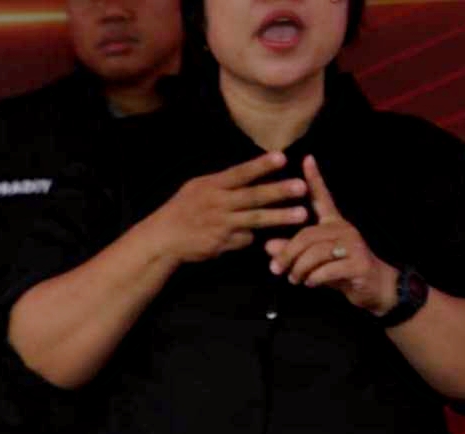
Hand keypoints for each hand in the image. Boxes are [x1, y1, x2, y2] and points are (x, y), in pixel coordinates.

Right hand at [146, 152, 307, 263]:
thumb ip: (223, 183)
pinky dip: (252, 236)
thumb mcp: (196, 188)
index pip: (239, 173)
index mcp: (211, 186)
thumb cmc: (182, 210)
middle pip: (252, 196)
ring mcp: (219, 225)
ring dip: (279, 217)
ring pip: (255, 219)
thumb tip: (251, 174)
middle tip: (302, 187)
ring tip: (302, 214)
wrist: (162, 239)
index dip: (260, 165)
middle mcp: (217, 204)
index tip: (282, 157)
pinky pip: (244, 239)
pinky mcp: (220, 244)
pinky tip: (257, 237)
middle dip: (278, 191)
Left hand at [264, 155, 398, 314]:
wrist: (374, 289)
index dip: (315, 179)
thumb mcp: (312, 261)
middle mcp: (343, 229)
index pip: (323, 198)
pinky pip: (327, 269)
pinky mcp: (358, 263)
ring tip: (295, 279)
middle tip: (277, 270)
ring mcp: (353, 245)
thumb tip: (268, 245)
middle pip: (306, 235)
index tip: (306, 158)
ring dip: (299, 269)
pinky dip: (314, 278)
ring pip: (314, 253)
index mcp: (333, 224)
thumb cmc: (340, 272)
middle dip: (287, 254)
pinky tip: (311, 283)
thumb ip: (292, 252)